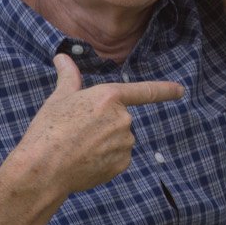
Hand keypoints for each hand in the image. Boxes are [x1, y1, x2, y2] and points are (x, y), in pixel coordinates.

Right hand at [20, 55, 185, 194]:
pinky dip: (105, 160)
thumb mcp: (58, 98)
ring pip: (119, 139)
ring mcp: (125, 143)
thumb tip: (62, 57)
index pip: (144, 91)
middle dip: (103, 125)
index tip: (181, 90)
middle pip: (120, 119)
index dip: (164, 90)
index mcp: (109, 97)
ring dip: (104, 143)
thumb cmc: (49, 130)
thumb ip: (68, 77)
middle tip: (76, 132)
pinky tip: (85, 162)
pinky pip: (117, 158)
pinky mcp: (122, 164)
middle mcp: (123, 119)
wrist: (45, 168)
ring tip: (78, 148)